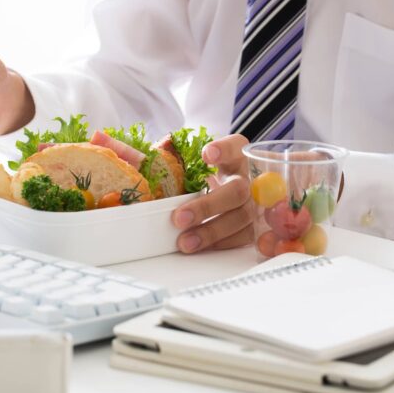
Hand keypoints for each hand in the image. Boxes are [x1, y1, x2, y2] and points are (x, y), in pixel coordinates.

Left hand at [172, 134, 254, 252]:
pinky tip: (200, 246)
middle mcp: (250, 177)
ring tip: (184, 241)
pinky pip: (242, 237)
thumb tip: (137, 162)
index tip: (206, 155)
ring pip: (240, 217)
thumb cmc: (206, 171)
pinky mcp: (255, 224)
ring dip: (210, 232)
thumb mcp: (195, 159)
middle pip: (236, 191)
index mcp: (238, 154)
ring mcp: (256, 202)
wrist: (229, 186)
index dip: (224, 150)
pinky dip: (219, 243)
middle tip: (178, 218)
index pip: (236, 146)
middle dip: (207, 206)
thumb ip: (175, 158)